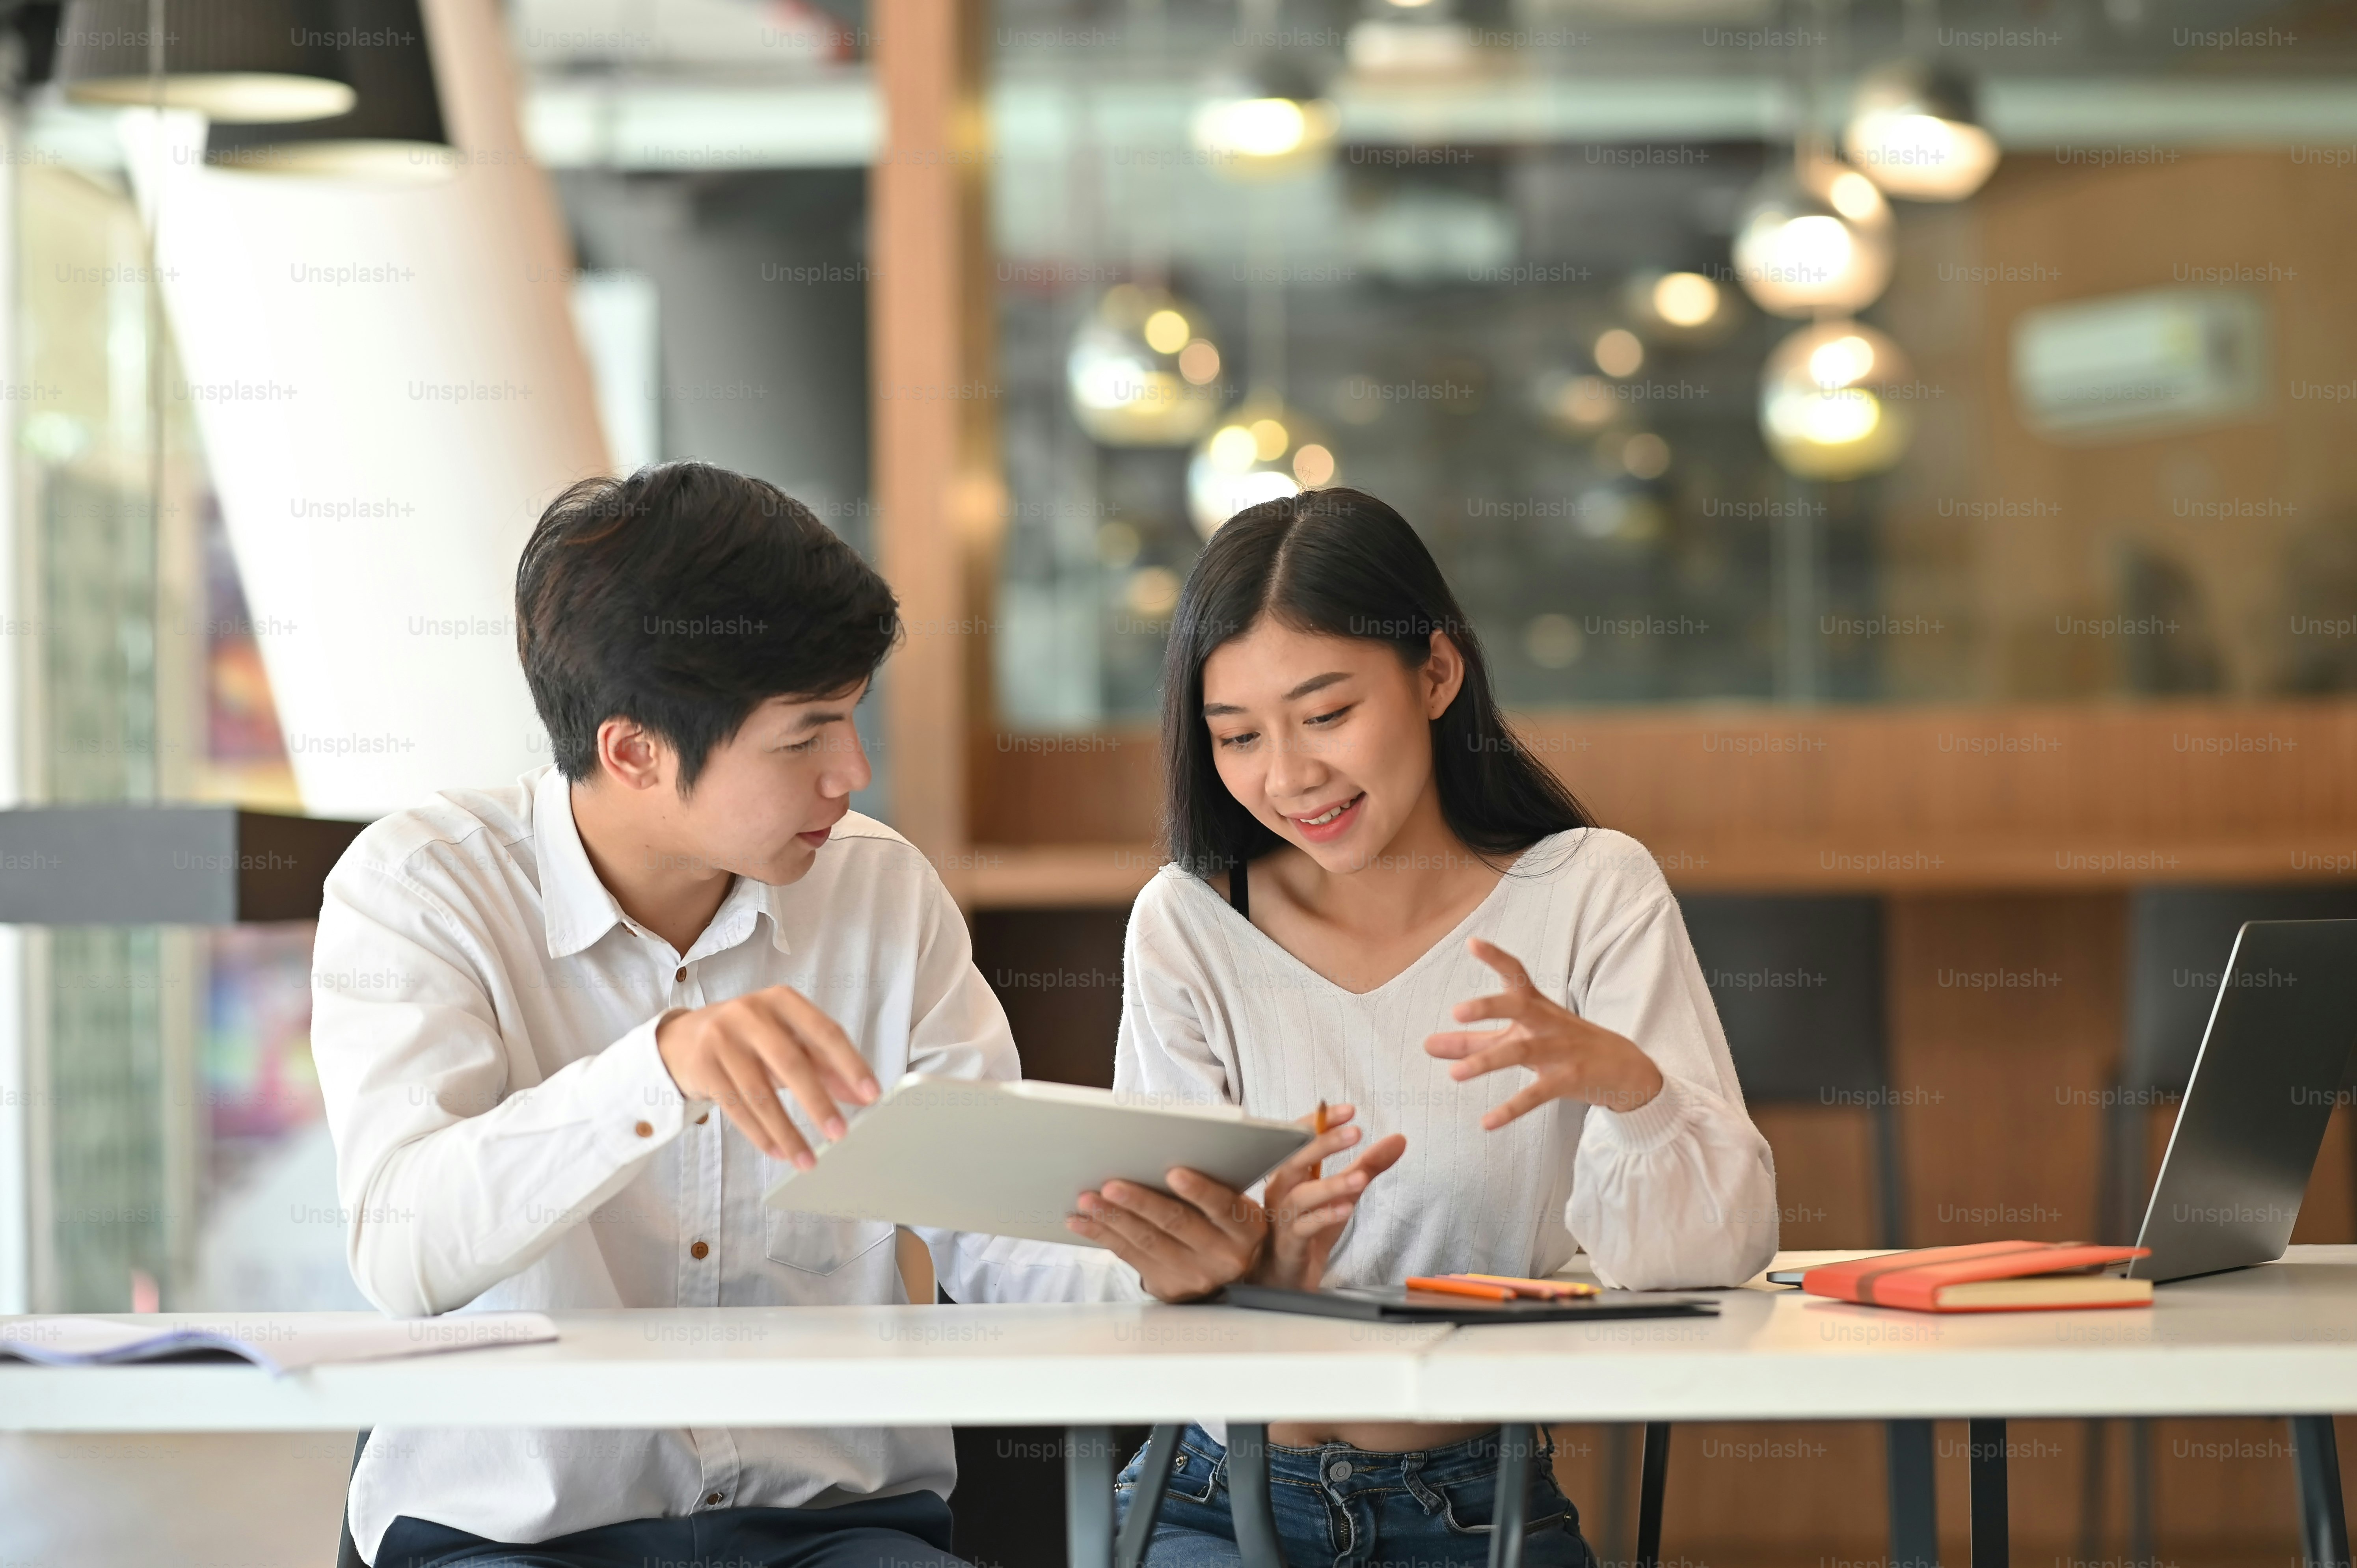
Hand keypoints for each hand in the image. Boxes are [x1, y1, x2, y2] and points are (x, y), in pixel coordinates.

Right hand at [654, 987, 880, 1164]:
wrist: (683, 1039)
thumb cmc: (749, 1038)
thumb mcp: (788, 1041)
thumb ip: (825, 1063)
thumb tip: (861, 1095)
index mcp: (782, 1001)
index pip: (824, 1032)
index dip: (850, 1064)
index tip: (870, 1094)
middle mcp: (751, 1014)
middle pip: (791, 1063)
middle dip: (818, 1102)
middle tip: (840, 1133)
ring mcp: (722, 1039)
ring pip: (760, 1093)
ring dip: (788, 1131)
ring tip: (808, 1159)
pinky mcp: (702, 1067)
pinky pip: (736, 1108)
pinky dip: (761, 1134)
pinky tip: (779, 1151)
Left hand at [1066, 1168, 1266, 1302]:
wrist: (1225, 1267)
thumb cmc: (1223, 1220)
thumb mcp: (1232, 1204)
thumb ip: (1211, 1185)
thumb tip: (1159, 1157)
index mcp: (1245, 1229)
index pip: (1223, 1206)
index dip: (1199, 1191)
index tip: (1174, 1173)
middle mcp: (1224, 1256)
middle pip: (1177, 1224)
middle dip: (1140, 1202)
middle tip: (1110, 1185)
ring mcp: (1194, 1275)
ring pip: (1147, 1241)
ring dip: (1112, 1218)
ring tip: (1087, 1199)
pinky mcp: (1167, 1286)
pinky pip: (1129, 1257)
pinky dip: (1103, 1236)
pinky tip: (1082, 1222)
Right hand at [1255, 1104, 1406, 1289]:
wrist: (1288, 1274)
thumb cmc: (1310, 1225)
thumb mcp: (1344, 1192)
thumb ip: (1368, 1165)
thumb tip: (1399, 1139)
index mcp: (1291, 1172)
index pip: (1300, 1138)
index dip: (1321, 1123)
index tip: (1348, 1110)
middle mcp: (1281, 1189)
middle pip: (1295, 1160)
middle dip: (1324, 1144)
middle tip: (1355, 1132)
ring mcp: (1283, 1216)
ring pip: (1301, 1195)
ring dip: (1332, 1184)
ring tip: (1361, 1178)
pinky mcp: (1290, 1242)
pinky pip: (1304, 1227)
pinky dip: (1325, 1217)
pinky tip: (1346, 1209)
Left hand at [1424, 937, 1663, 1128]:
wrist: (1624, 1069)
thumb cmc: (1562, 1045)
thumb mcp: (1518, 1038)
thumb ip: (1472, 1041)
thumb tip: (1426, 1044)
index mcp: (1536, 1006)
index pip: (1516, 975)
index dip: (1496, 958)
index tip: (1472, 942)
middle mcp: (1548, 1023)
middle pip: (1520, 1007)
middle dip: (1490, 1007)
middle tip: (1457, 1012)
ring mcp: (1561, 1050)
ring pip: (1523, 1052)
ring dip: (1488, 1062)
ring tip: (1454, 1074)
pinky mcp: (1570, 1080)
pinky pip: (1537, 1094)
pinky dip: (1511, 1109)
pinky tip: (1487, 1122)